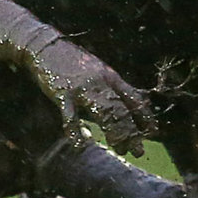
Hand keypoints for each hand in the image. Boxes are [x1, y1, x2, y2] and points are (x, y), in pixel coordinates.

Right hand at [26, 39, 156, 155]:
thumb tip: (125, 110)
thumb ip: (110, 89)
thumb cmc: (73, 62)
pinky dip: (75, 131)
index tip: (152, 132)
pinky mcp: (63, 93)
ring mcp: (82, 88)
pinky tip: (80, 144)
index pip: (134, 98)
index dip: (145, 116)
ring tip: (121, 149)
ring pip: (104, 113)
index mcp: (111, 77)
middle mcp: (101, 83)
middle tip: (138, 150)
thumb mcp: (98, 72)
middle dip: (132, 132)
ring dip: (115, 133)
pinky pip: (71, 116)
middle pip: (122, 109)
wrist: (45, 47)